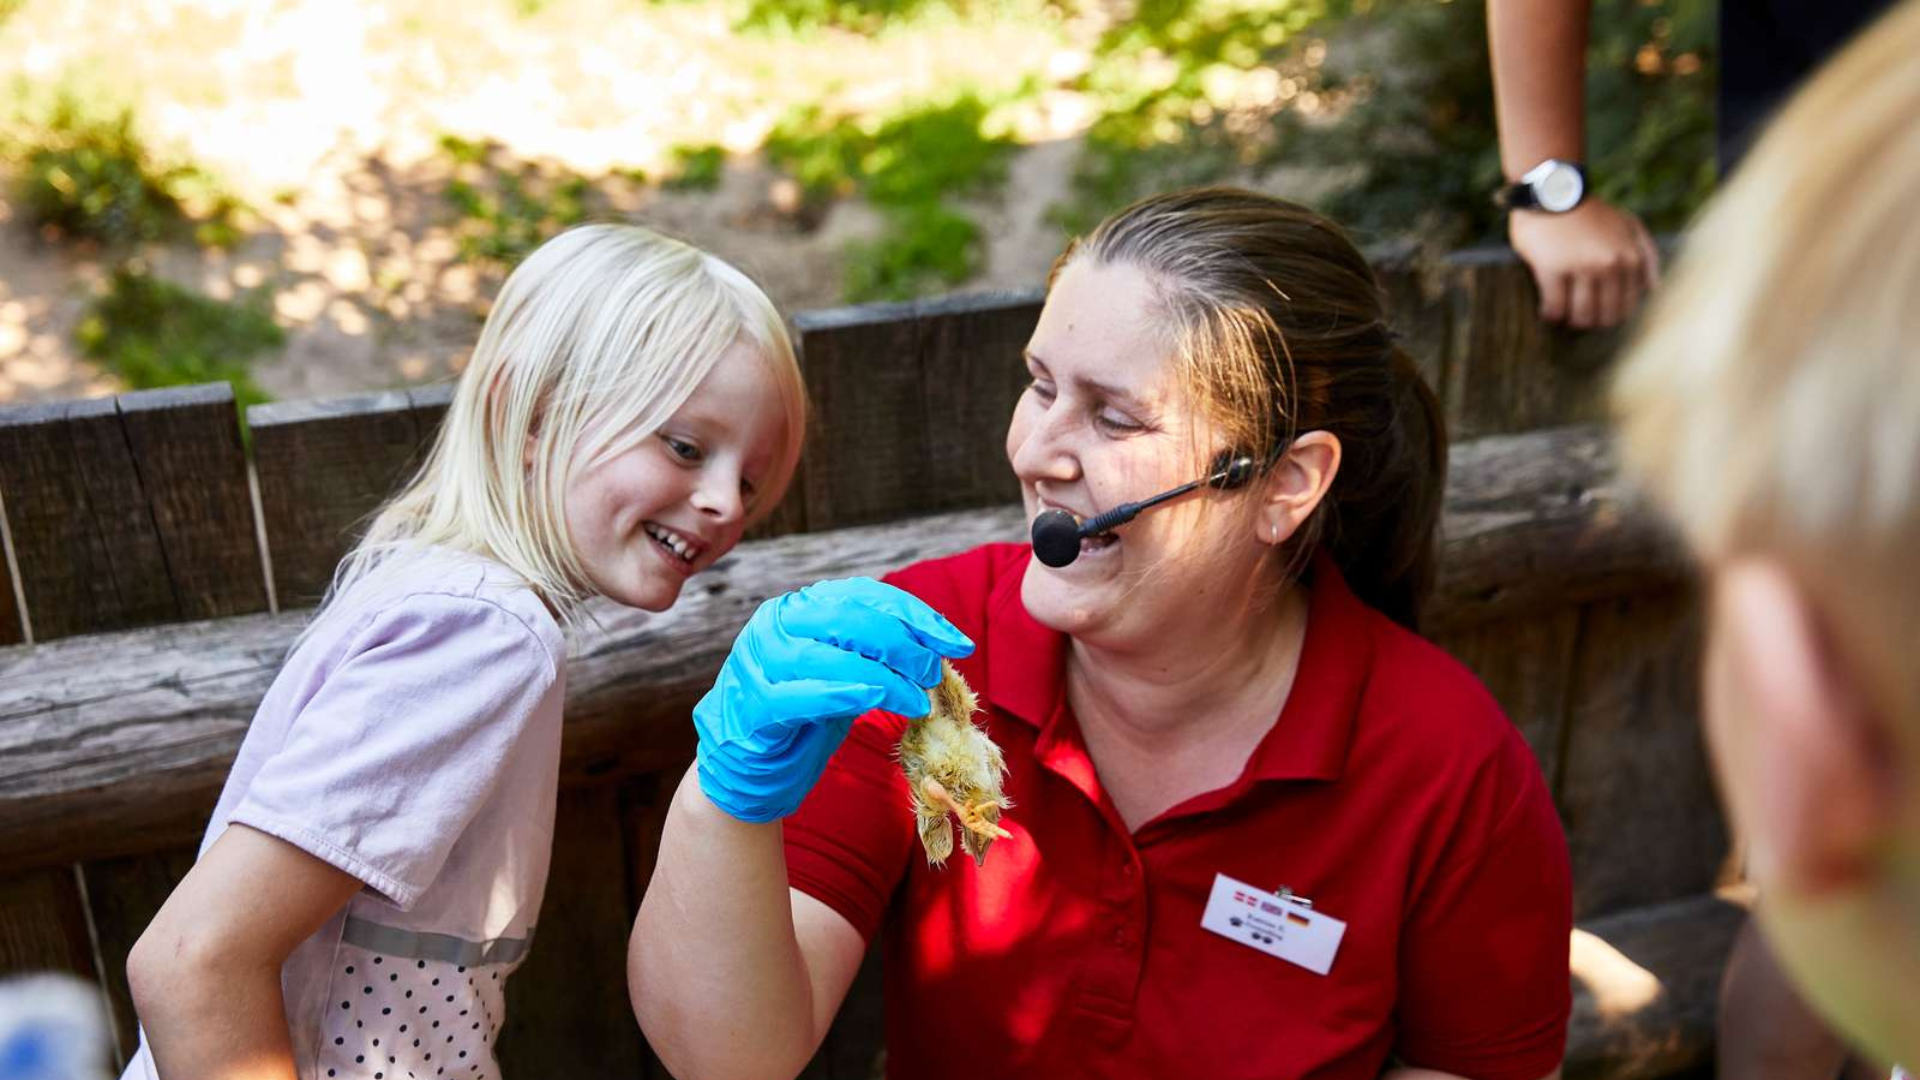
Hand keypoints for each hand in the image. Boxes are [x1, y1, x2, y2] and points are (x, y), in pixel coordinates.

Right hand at [693, 577, 973, 822]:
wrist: (748, 767)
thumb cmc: (805, 716)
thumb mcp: (846, 673)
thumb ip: (878, 653)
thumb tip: (939, 647)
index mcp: (801, 607)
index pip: (867, 595)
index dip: (917, 616)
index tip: (957, 644)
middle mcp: (776, 624)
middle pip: (850, 619)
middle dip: (903, 645)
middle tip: (932, 675)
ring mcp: (758, 662)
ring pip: (829, 656)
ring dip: (885, 677)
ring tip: (917, 699)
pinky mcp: (752, 706)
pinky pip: (801, 696)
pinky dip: (842, 694)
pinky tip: (873, 699)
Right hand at [1509, 198, 1660, 328]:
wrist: (1555, 190)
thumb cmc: (1590, 211)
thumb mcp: (1629, 225)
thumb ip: (1646, 254)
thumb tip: (1653, 289)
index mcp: (1630, 259)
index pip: (1625, 308)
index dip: (1609, 316)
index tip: (1595, 312)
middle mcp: (1609, 265)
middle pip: (1603, 316)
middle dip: (1591, 322)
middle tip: (1577, 317)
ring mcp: (1581, 267)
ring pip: (1580, 316)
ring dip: (1570, 321)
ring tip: (1563, 315)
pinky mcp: (1553, 268)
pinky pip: (1554, 307)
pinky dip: (1550, 314)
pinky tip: (1547, 311)